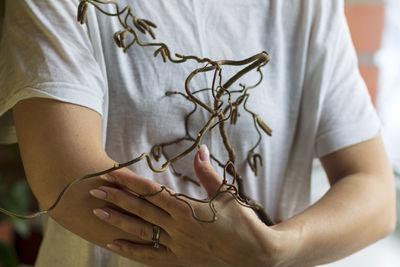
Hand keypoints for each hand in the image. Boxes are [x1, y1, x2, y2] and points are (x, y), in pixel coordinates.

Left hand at [89, 145, 285, 265]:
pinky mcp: (178, 260)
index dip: (132, 182)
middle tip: (96, 189)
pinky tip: (113, 244)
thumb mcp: (226, 195)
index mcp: (189, 209)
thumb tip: (200, 150)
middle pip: (142, 210)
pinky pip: (149, 256)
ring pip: (141, 232)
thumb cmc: (242, 223)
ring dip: (119, 221)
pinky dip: (130, 250)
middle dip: (118, 198)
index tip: (114, 174)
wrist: (254, 256)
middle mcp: (178, 228)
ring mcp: (176, 246)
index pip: (153, 193)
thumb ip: (208, 174)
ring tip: (98, 212)